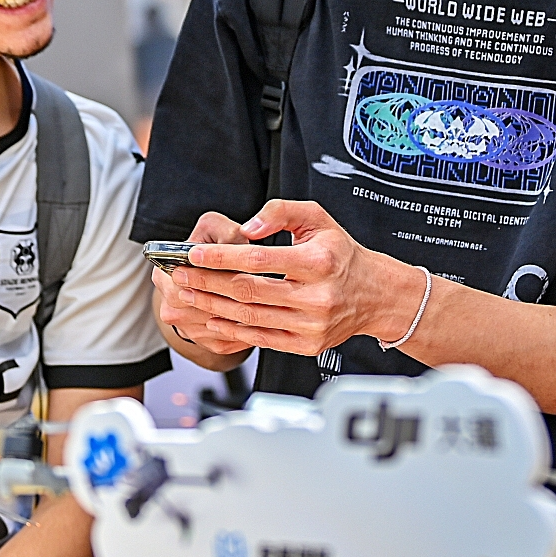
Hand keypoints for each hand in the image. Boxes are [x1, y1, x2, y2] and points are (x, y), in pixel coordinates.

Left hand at [168, 200, 419, 356]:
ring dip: (212, 306)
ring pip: (249, 317)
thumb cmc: (340, 254)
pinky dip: (231, 329)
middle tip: (181, 275)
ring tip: (189, 295)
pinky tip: (212, 318)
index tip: (195, 254)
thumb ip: (280, 212)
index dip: (222, 257)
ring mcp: (311, 324)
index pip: (259, 259)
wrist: (374, 295)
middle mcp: (316, 295)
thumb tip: (247, 227)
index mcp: (318, 261)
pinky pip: (260, 339)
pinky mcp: (306, 344)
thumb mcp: (318, 218)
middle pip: (248, 291)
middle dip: (208, 283)